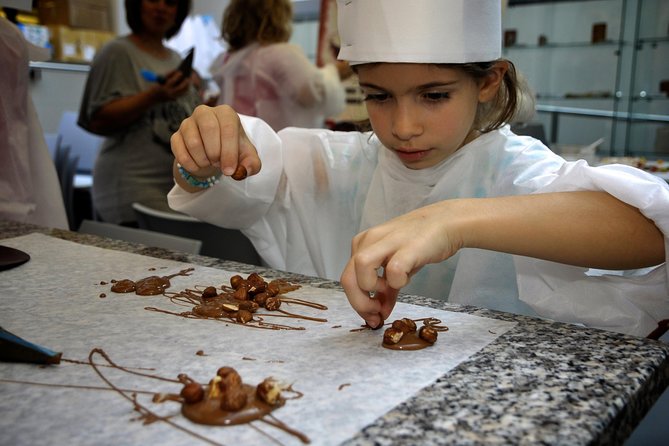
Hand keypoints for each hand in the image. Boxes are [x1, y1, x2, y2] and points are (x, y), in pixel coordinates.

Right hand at [154, 69, 190, 100]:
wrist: (152, 99)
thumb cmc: (156, 87)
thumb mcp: (159, 80)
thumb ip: (168, 75)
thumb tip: (177, 70)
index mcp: (163, 88)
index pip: (171, 82)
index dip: (176, 76)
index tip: (180, 72)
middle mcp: (169, 94)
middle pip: (180, 88)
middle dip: (185, 82)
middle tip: (189, 77)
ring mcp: (172, 97)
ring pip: (183, 92)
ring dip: (187, 85)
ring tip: (189, 79)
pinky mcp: (174, 99)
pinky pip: (182, 94)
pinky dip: (185, 89)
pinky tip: (188, 84)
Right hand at [170, 104, 261, 178]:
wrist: (213, 154)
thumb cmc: (232, 151)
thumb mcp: (247, 158)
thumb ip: (252, 164)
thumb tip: (246, 170)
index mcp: (225, 113)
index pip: (228, 127)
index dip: (229, 152)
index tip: (230, 170)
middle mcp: (205, 112)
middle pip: (209, 128)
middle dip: (215, 153)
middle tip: (219, 164)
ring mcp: (188, 123)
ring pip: (193, 142)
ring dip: (203, 160)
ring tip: (210, 163)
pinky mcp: (176, 136)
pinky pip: (180, 151)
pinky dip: (190, 164)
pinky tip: (198, 166)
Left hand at [340, 201, 463, 326]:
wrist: (447, 223)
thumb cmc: (420, 244)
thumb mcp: (397, 267)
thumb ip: (386, 291)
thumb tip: (380, 314)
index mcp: (363, 244)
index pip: (348, 279)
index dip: (357, 304)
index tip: (373, 318)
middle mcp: (370, 240)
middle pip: (347, 278)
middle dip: (360, 304)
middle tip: (377, 315)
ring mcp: (387, 241)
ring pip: (361, 267)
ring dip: (371, 288)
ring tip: (389, 290)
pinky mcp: (408, 247)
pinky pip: (393, 270)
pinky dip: (397, 282)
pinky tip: (406, 280)